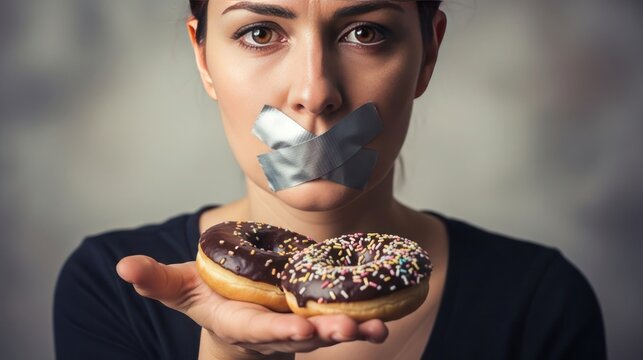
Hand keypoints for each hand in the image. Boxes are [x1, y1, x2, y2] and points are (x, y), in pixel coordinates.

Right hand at [116, 255, 387, 358]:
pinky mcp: (312, 319)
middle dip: (325, 334)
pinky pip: (338, 320)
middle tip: (351, 329)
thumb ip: (157, 280)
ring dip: (353, 329)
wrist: (233, 316)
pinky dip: (361, 318)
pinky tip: (385, 315)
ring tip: (378, 326)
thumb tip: (124, 266)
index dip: (279, 333)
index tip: (300, 332)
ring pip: (325, 333)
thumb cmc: (208, 298)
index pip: (258, 331)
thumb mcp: (182, 288)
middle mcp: (271, 332)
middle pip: (300, 337)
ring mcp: (295, 329)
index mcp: (238, 323)